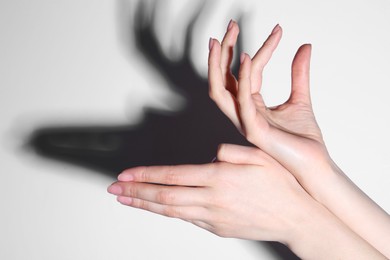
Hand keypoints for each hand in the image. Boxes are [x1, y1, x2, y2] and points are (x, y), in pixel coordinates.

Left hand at [107, 145, 314, 242]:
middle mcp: (212, 199)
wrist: (297, 218)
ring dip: (145, 205)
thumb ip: (231, 152)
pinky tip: (158, 209)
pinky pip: (188, 220)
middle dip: (135, 192)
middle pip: (164, 196)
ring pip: (171, 211)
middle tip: (113, 190)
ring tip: (126, 201)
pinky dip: (169, 213)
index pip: (173, 175)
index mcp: (220, 178)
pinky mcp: (218, 229)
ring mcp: (213, 218)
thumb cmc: (281, 185)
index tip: (126, 174)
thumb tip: (211, 155)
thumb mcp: (260, 156)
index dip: (146, 175)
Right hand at [208, 21, 329, 191]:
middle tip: (230, 26)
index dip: (254, 50)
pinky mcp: (254, 130)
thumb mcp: (301, 98)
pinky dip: (242, 78)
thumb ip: (299, 73)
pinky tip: (246, 57)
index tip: (277, 31)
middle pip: (222, 80)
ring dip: (219, 63)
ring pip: (221, 90)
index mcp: (250, 107)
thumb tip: (305, 46)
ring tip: (225, 37)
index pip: (243, 74)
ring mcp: (245, 122)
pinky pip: (242, 101)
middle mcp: (242, 113)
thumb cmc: (304, 139)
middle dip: (222, 52)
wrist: (315, 164)